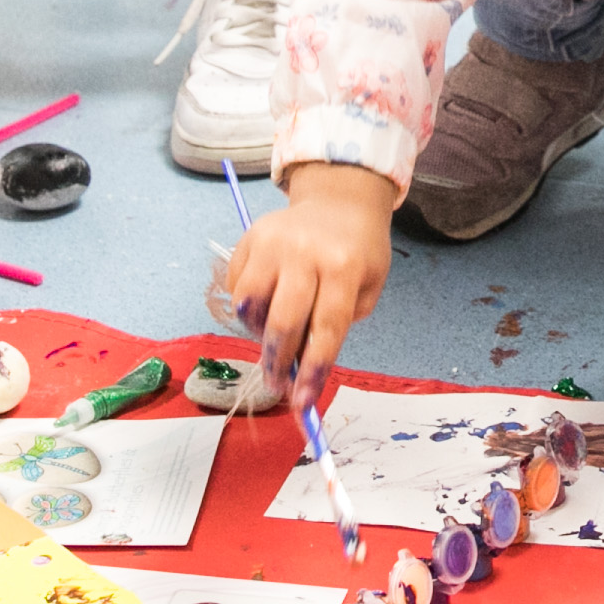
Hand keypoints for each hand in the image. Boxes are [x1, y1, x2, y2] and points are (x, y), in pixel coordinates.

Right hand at [220, 161, 397, 384]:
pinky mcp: (250, 238)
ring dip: (257, 334)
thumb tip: (301, 365)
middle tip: (276, 386)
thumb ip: (338, 324)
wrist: (340, 200)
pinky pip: (236, 287)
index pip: (326, 329)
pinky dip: (246, 308)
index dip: (312, 370)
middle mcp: (305, 253)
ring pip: (250, 306)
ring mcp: (273, 243)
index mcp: (344, 266)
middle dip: (277, 363)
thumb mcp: (367, 286)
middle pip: (283, 321)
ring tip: (272, 338)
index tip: (302, 403)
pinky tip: (263, 308)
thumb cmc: (358, 251)